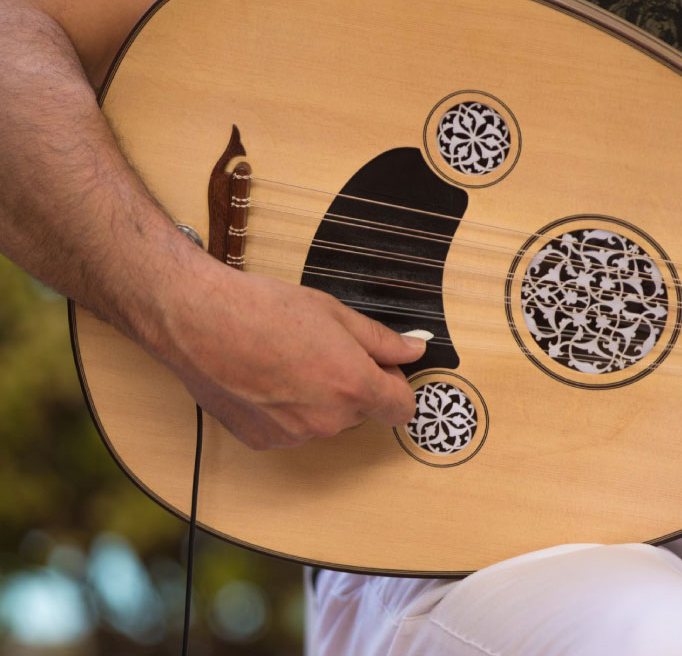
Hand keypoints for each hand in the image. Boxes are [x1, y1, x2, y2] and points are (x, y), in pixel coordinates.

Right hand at [153, 260, 426, 449]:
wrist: (198, 321)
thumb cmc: (263, 309)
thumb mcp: (334, 314)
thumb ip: (381, 340)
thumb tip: (414, 349)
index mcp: (353, 387)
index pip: (402, 408)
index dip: (395, 385)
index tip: (381, 367)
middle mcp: (327, 420)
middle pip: (361, 412)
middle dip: (353, 386)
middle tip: (324, 350)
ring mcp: (293, 436)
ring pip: (325, 421)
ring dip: (319, 399)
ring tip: (288, 360)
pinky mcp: (263, 442)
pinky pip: (291, 429)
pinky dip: (287, 410)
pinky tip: (265, 378)